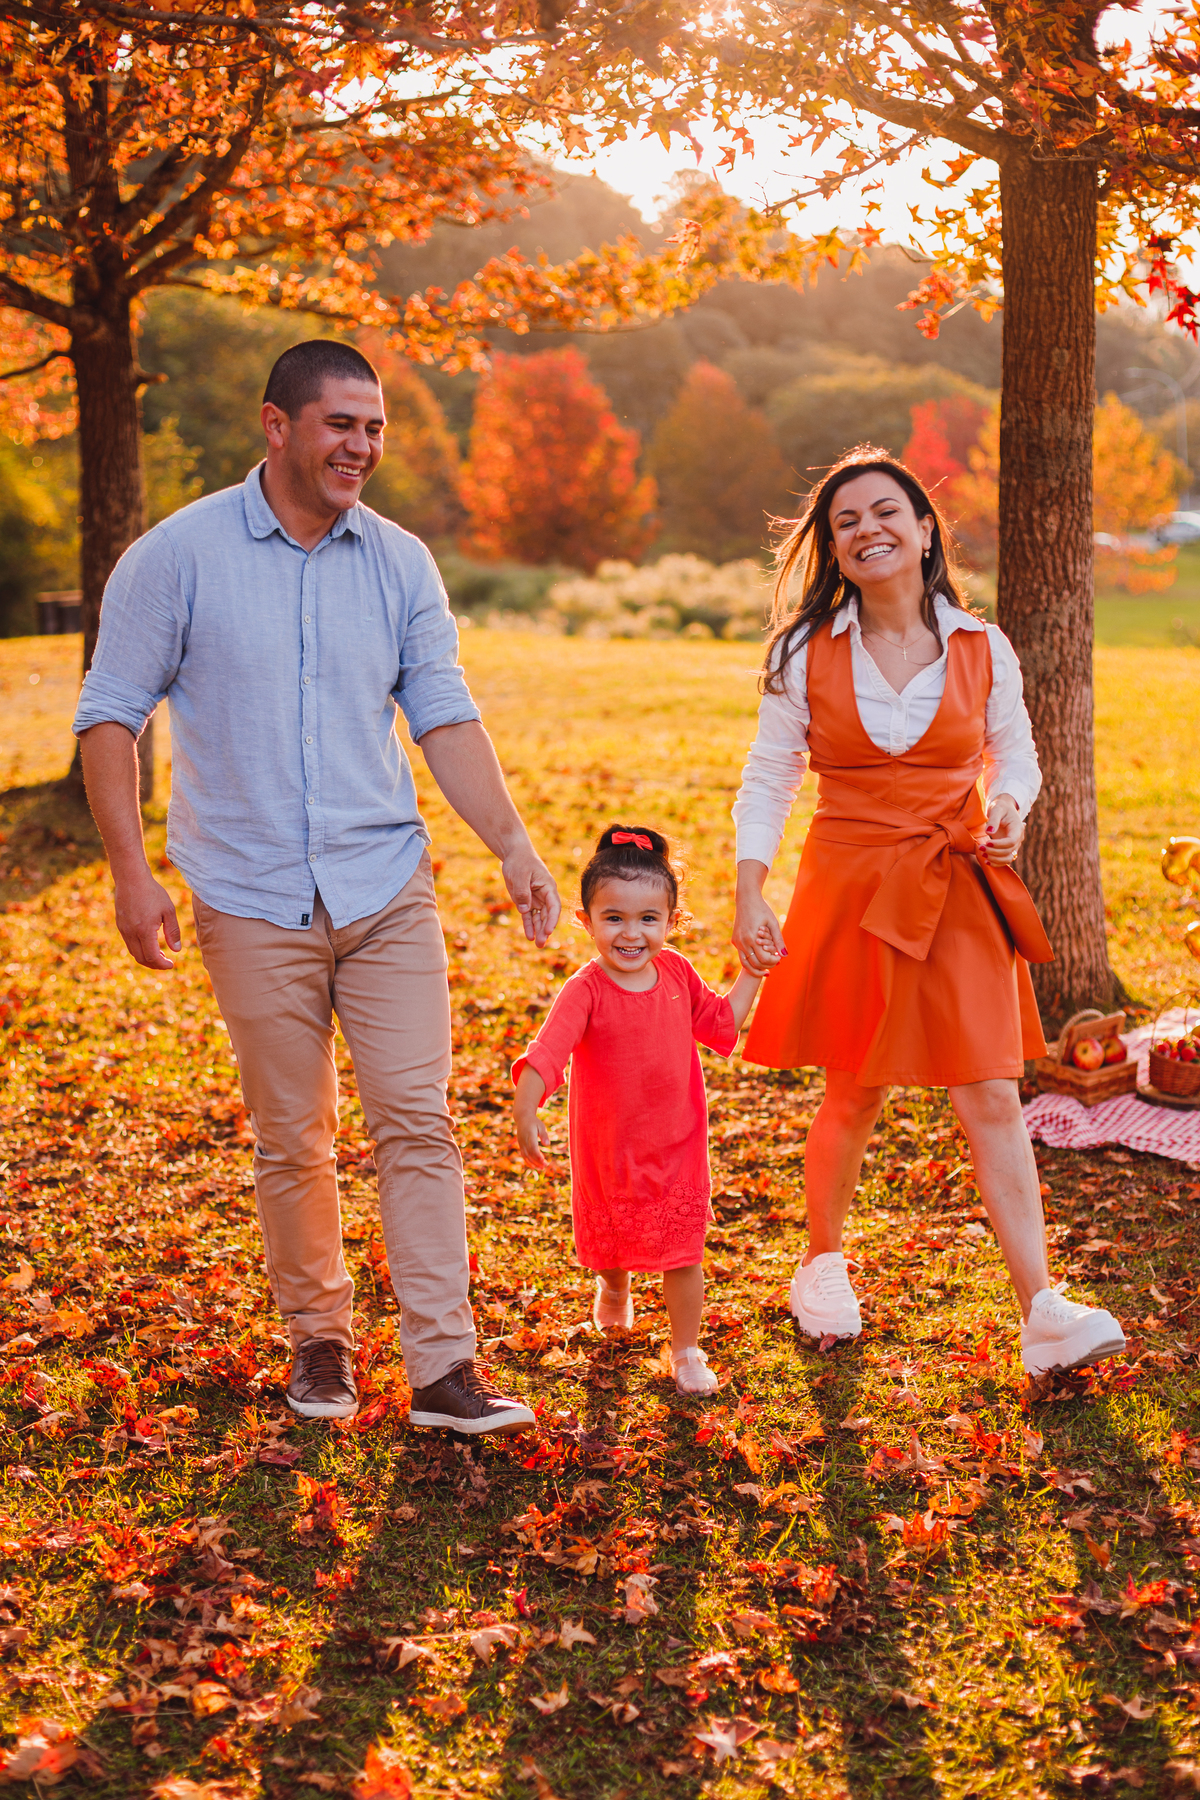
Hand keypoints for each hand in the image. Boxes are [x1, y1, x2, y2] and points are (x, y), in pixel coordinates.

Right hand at [114, 871, 181, 969]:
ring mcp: (123, 930)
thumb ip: (173, 932)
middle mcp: (131, 933)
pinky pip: (129, 944)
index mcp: (144, 931)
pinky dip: (140, 949)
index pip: (152, 957)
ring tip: (160, 954)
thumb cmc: (152, 892)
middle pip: (141, 959)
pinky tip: (150, 943)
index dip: (162, 965)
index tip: (172, 964)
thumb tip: (177, 950)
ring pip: (134, 953)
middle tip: (166, 962)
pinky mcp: (120, 925)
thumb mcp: (168, 911)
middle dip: (155, 964)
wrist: (131, 878)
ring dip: (147, 958)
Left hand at [502, 844, 560, 946]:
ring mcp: (536, 899)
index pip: (554, 906)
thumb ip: (522, 892)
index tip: (549, 931)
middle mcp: (545, 895)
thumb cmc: (519, 861)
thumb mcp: (519, 875)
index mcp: (548, 887)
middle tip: (541, 944)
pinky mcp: (526, 901)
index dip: (552, 919)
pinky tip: (529, 936)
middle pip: (547, 915)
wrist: (514, 854)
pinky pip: (529, 916)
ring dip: (538, 930)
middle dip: (545, 930)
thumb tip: (525, 910)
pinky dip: (529, 925)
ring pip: (539, 918)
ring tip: (537, 944)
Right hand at [515, 1112, 549, 1169]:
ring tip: (541, 1168)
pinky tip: (534, 1166)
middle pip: (529, 1154)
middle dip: (537, 1161)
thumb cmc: (534, 1122)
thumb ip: (544, 1135)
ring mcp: (521, 1143)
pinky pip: (523, 1155)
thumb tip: (548, 1145)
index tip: (544, 1161)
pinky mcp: (520, 1145)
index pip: (533, 1148)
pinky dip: (528, 1161)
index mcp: (529, 1134)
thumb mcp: (541, 1126)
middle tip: (545, 1166)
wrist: (522, 1118)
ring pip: (526, 1156)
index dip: (538, 1155)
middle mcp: (524, 1140)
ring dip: (533, 1163)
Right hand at [732, 861, 786, 975]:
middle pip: (755, 964)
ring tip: (766, 972)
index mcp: (752, 938)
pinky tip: (759, 960)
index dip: (773, 961)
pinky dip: (750, 960)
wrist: (746, 899)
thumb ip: (779, 940)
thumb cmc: (762, 909)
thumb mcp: (773, 923)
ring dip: (756, 969)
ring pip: (745, 963)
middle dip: (766, 967)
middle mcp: (742, 942)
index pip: (764, 959)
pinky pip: (742, 955)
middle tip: (775, 965)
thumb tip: (785, 955)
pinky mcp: (734, 940)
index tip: (780, 959)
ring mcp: (737, 942)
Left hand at [977, 794, 1023, 868]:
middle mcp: (1018, 838)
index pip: (1011, 841)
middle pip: (1008, 851)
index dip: (999, 845)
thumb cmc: (1000, 807)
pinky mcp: (1008, 848)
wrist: (1004, 808)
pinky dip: (997, 863)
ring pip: (1008, 858)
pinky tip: (986, 862)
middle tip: (980, 847)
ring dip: (995, 859)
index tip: (987, 842)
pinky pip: (1005, 859)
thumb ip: (993, 820)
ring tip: (982, 854)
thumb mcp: (997, 809)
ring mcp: (1014, 844)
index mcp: (1017, 828)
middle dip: (993, 852)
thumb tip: (989, 832)